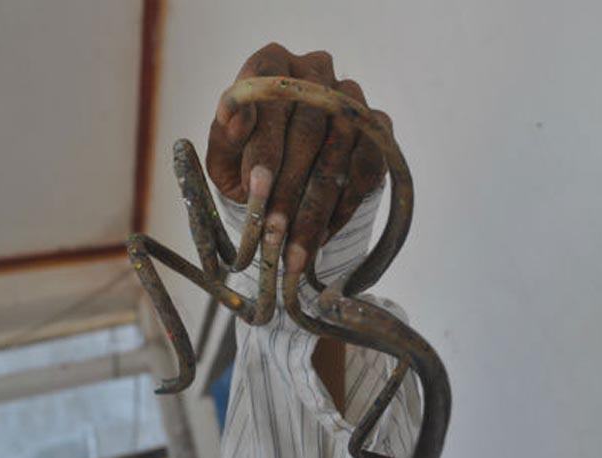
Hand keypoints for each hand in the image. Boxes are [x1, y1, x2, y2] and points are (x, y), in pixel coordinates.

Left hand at [206, 43, 389, 277]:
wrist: (288, 169)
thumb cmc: (246, 158)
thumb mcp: (224, 152)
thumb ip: (225, 137)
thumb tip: (232, 116)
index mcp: (270, 64)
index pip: (271, 102)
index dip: (264, 148)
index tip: (254, 189)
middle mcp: (315, 70)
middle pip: (309, 131)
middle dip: (289, 189)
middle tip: (275, 232)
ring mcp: (351, 97)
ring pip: (339, 154)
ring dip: (317, 208)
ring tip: (297, 249)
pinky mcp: (377, 126)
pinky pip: (366, 167)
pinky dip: (343, 207)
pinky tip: (322, 236)